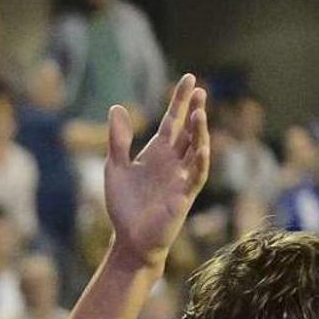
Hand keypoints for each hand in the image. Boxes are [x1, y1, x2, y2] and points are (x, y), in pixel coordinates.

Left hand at [104, 73, 208, 270]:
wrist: (129, 240)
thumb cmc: (124, 207)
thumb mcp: (116, 169)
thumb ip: (118, 140)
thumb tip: (116, 107)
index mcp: (158, 153)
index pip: (173, 121)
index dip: (180, 101)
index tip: (190, 79)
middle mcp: (174, 161)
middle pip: (189, 130)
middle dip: (195, 111)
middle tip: (200, 90)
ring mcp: (181, 177)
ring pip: (196, 149)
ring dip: (199, 132)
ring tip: (199, 113)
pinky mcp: (184, 195)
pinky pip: (197, 175)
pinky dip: (200, 161)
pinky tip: (202, 147)